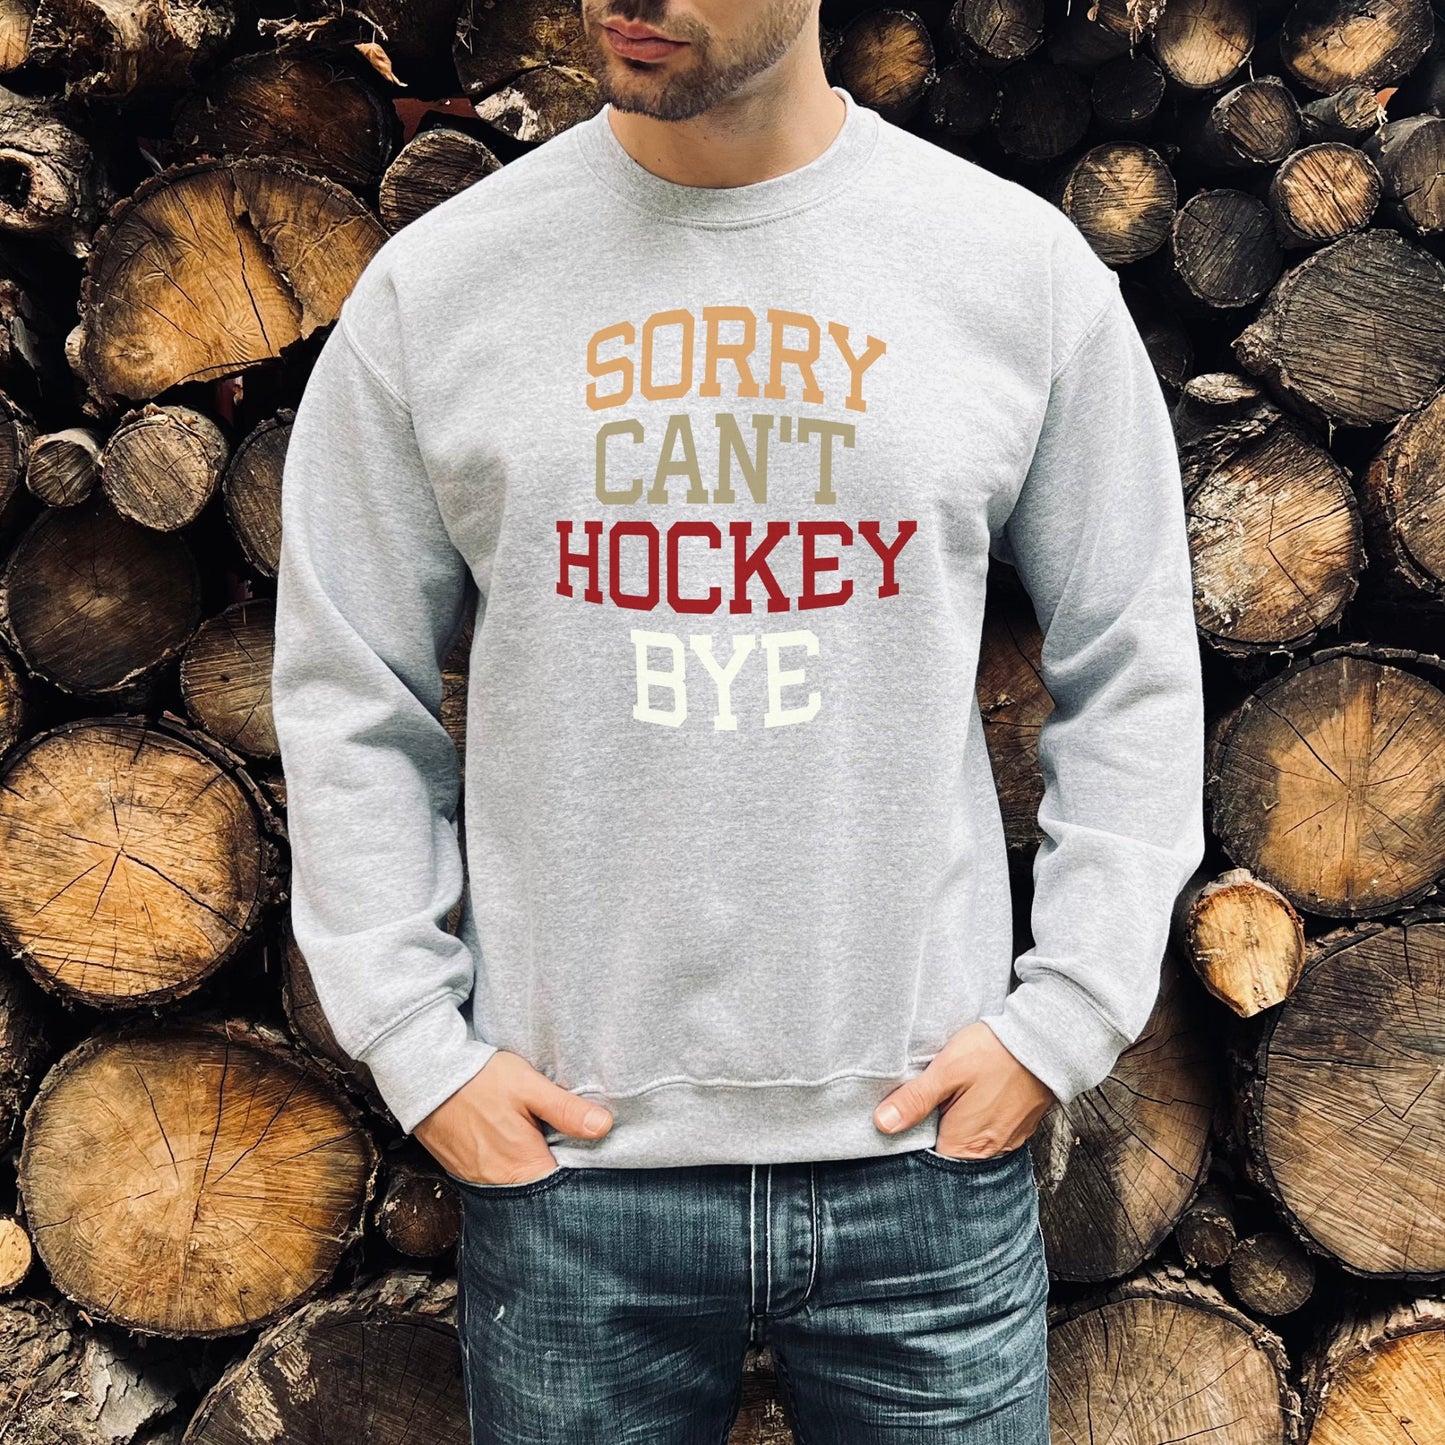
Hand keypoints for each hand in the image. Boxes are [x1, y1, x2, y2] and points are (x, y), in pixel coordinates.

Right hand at [414, 1049, 612, 1185]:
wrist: (425, 1077)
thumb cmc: (478, 1079)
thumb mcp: (528, 1086)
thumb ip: (566, 1110)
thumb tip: (603, 1127)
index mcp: (522, 1169)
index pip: (562, 1193)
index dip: (581, 1181)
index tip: (595, 1164)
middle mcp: (499, 1185)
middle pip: (540, 1192)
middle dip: (558, 1176)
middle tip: (572, 1151)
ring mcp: (478, 1181)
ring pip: (518, 1186)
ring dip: (533, 1170)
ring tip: (545, 1145)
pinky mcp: (464, 1172)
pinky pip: (496, 1179)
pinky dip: (510, 1166)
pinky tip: (517, 1144)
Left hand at [873, 1021, 1056, 1158]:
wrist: (1045, 1040)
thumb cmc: (995, 1053)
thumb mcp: (947, 1070)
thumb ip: (915, 1100)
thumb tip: (883, 1124)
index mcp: (965, 1145)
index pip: (928, 1158)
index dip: (913, 1139)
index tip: (906, 1117)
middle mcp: (988, 1152)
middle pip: (949, 1150)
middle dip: (935, 1129)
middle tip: (930, 1100)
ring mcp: (1007, 1141)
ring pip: (969, 1140)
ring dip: (958, 1122)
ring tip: (953, 1095)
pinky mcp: (1018, 1127)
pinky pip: (989, 1130)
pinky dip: (978, 1117)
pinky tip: (974, 1095)